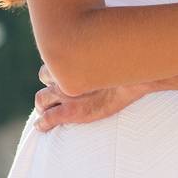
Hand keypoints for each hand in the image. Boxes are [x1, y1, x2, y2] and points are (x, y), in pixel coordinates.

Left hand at [32, 64, 150, 132]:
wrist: (136, 79)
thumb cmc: (125, 67)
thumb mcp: (106, 57)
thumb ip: (93, 57)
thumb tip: (94, 50)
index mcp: (71, 60)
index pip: (51, 63)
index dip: (54, 70)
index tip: (61, 76)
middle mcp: (65, 75)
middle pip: (43, 77)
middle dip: (47, 85)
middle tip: (55, 94)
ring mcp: (66, 93)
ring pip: (41, 98)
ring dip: (43, 103)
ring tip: (49, 110)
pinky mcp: (71, 112)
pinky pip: (47, 119)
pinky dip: (42, 124)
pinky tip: (42, 127)